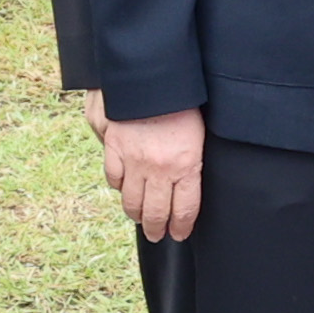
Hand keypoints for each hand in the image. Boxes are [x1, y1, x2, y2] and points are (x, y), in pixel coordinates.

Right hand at [103, 104, 205, 239]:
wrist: (152, 77)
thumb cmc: (184, 102)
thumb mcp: (200, 133)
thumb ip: (192, 160)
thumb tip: (187, 179)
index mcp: (186, 165)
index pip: (184, 208)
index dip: (181, 226)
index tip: (179, 234)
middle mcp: (159, 169)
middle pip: (156, 212)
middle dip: (157, 228)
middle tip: (158, 235)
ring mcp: (134, 160)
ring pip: (132, 201)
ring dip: (136, 214)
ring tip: (140, 220)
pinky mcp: (115, 149)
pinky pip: (114, 178)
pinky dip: (119, 187)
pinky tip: (124, 191)